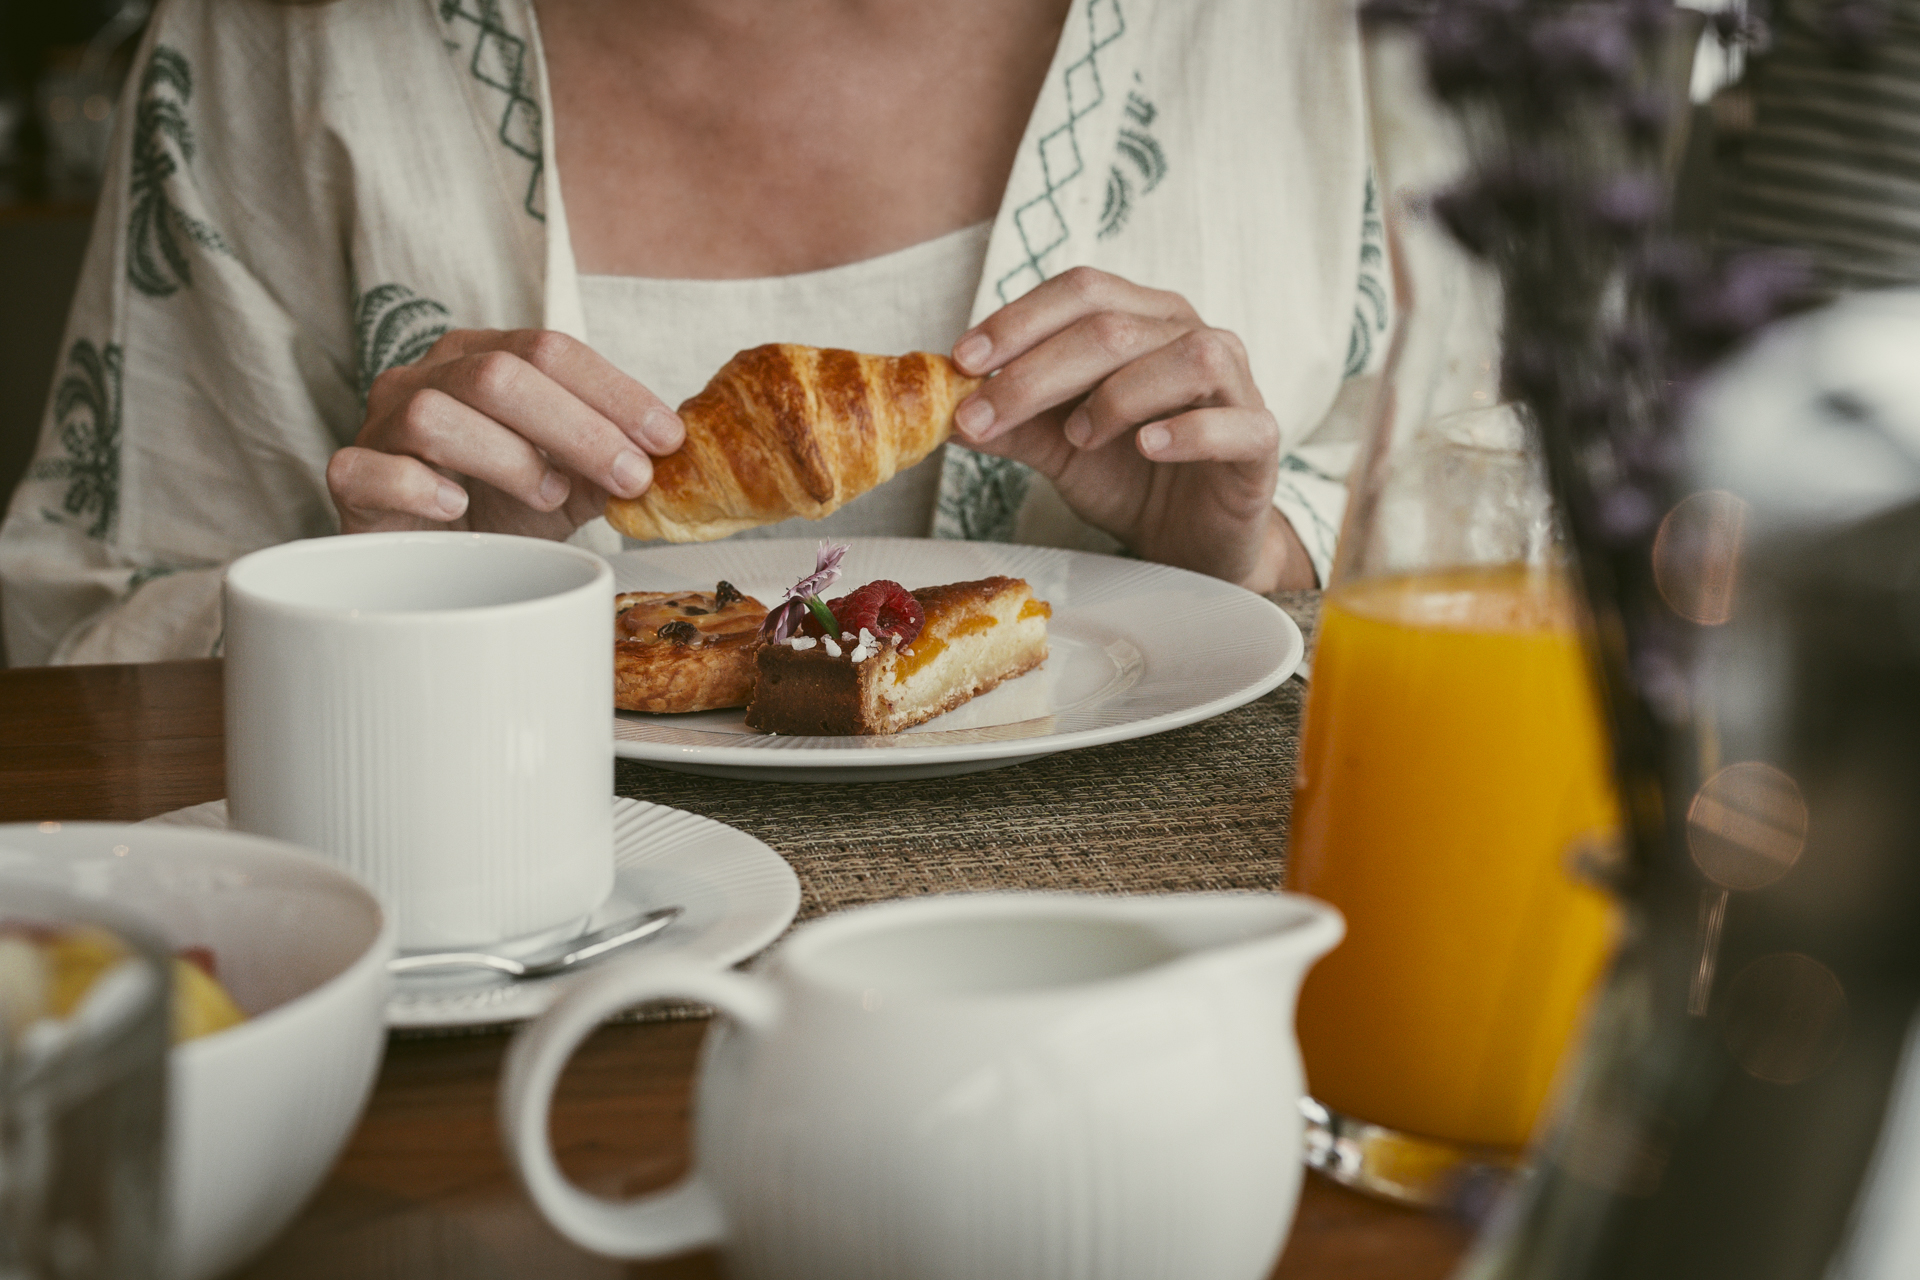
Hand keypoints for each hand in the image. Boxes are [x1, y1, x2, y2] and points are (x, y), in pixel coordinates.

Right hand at [327, 329, 684, 536]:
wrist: (430, 561)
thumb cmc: (497, 508)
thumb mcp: (567, 482)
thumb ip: (608, 467)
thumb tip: (672, 462)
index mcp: (485, 355)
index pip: (551, 349)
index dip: (614, 392)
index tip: (668, 438)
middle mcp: (430, 375)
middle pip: (501, 376)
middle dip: (579, 428)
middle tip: (630, 477)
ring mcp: (382, 422)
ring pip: (436, 414)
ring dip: (509, 457)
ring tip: (549, 494)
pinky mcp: (350, 475)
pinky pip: (368, 469)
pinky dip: (419, 487)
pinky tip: (459, 509)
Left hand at [949, 267, 1314, 591]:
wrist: (1190, 542)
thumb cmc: (1129, 479)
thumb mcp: (1057, 448)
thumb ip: (1011, 424)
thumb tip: (941, 411)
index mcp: (1143, 320)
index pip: (1082, 291)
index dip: (1019, 319)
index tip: (961, 361)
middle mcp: (1191, 336)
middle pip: (1115, 326)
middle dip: (1036, 371)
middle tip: (982, 414)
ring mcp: (1236, 385)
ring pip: (1184, 357)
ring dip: (1116, 395)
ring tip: (1077, 438)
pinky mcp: (1260, 440)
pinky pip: (1233, 421)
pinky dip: (1187, 430)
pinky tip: (1146, 448)